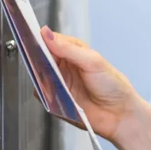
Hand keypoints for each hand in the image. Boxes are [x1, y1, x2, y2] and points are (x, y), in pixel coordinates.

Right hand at [40, 26, 150, 149]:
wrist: (120, 115)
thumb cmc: (113, 85)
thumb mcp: (93, 61)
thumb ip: (69, 49)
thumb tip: (47, 34)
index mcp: (74, 52)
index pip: (50, 41)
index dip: (40, 39)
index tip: (30, 37)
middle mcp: (65, 67)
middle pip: (41, 58)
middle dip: (36, 58)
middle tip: (35, 58)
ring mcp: (60, 83)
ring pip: (39, 77)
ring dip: (39, 76)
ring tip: (47, 77)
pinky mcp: (57, 100)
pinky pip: (42, 95)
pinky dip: (43, 93)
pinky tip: (51, 93)